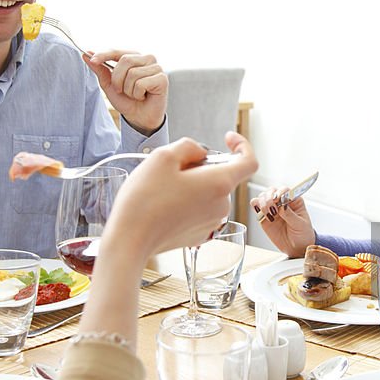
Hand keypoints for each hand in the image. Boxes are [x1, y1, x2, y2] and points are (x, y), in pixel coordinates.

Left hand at [84, 49, 167, 133]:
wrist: (139, 118)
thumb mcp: (109, 85)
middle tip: (121, 90)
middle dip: (117, 79)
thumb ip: (99, 69)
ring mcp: (156, 68)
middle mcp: (147, 59)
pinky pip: (141, 83)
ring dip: (128, 89)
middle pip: (125, 60)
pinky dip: (138, 94)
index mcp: (134, 57)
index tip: (92, 60)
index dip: (104, 54)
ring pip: (133, 73)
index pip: (117, 51)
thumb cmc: (127, 100)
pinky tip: (143, 96)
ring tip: (134, 94)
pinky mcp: (162, 79)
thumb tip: (86, 54)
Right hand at [103, 132, 257, 259]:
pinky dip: (188, 202)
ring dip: (192, 184)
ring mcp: (211, 222)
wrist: (130, 241)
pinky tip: (164, 205)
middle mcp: (222, 205)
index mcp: (219, 183)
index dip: (242, 145)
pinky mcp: (199, 234)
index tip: (227, 139)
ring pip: (209, 192)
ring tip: (163, 189)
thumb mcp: (163, 157)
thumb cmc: (145, 200)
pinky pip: (200, 209)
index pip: (249, 162)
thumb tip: (200, 152)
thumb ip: (189, 146)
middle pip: (222, 176)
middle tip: (171, 169)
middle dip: (201, 166)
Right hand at [250, 187, 315, 256]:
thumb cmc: (302, 234)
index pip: (285, 190)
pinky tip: (261, 213)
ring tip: (269, 214)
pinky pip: (256, 205)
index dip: (280, 192)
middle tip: (273, 209)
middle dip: (269, 198)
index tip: (278, 199)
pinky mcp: (263, 215)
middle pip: (271, 191)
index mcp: (294, 200)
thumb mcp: (300, 225)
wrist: (296, 247)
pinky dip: (255, 206)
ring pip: (262, 196)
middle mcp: (282, 201)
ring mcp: (272, 207)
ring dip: (263, 203)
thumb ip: (290, 215)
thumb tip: (282, 206)